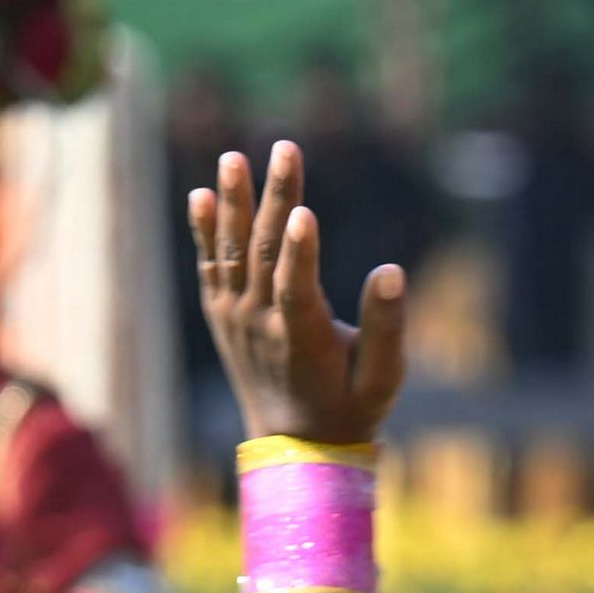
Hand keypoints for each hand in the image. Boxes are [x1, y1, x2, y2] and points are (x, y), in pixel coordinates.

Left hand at [191, 142, 406, 445]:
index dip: (299, 252)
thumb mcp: (383, 379)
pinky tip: (200, 195)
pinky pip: (210, 265)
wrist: (293, 443)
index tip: (303, 212)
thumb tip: (393, 272)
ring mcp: (235, 317)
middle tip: (286, 149)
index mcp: (302, 340)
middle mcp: (260, 324)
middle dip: (276, 198)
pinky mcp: (222, 313)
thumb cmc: (350, 407)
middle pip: (265, 254)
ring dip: (233, 203)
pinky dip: (203, 231)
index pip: (295, 288)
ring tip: (233, 159)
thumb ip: (388, 327)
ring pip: (232, 251)